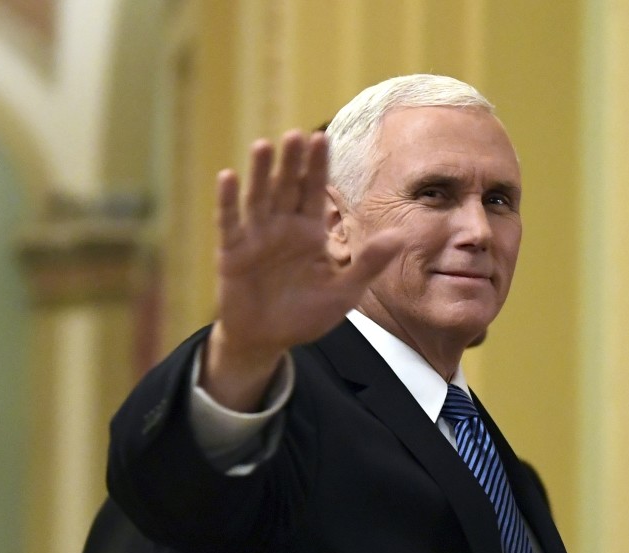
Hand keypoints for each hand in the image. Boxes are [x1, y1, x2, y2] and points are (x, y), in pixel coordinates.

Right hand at [202, 130, 400, 410]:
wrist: (268, 341)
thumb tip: (401, 236)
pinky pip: (229, 223)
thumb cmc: (305, 315)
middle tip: (298, 134)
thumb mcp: (344, 293)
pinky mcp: (232, 253)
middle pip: (287, 188)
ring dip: (261, 173)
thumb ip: (368, 264)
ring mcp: (255, 238)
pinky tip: (228, 177)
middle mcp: (282, 228)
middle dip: (292, 162)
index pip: (314, 191)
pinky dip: (227, 201)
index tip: (322, 138)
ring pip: (259, 198)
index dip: (318, 166)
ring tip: (265, 145)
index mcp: (309, 233)